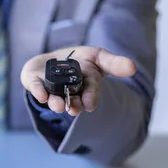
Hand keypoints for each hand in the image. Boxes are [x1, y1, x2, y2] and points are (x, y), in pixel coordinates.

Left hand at [20, 46, 136, 115]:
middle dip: (73, 105)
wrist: (53, 60)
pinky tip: (41, 96)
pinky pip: (35, 87)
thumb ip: (114, 63)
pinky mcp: (34, 82)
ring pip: (53, 98)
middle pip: (72, 100)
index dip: (90, 98)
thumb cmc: (78, 61)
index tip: (90, 105)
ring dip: (56, 103)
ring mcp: (50, 88)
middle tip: (73, 110)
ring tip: (58, 106)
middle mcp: (67, 92)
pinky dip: (37, 91)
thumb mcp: (98, 57)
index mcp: (85, 87)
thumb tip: (133, 67)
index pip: (89, 94)